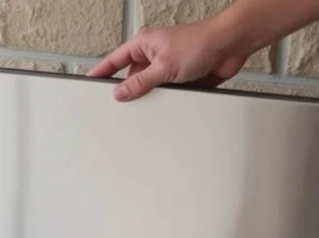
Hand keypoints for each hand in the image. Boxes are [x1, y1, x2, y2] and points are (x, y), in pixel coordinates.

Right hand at [86, 20, 247, 101]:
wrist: (230, 47)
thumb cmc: (200, 43)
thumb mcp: (164, 66)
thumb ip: (140, 82)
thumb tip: (120, 93)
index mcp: (143, 45)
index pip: (114, 60)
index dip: (101, 73)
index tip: (88, 84)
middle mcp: (153, 55)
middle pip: (131, 77)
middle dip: (126, 92)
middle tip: (115, 108)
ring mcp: (167, 68)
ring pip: (149, 88)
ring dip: (149, 98)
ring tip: (141, 112)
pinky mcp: (181, 79)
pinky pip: (166, 94)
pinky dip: (164, 102)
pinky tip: (162, 110)